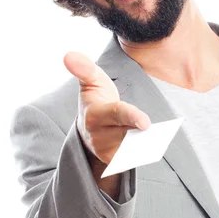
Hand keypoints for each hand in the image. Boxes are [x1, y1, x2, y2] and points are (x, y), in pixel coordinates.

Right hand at [64, 51, 150, 165]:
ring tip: (149, 134)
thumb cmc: (96, 99)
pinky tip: (147, 143)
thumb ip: (84, 68)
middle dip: (142, 131)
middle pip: (130, 133)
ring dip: (146, 141)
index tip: (147, 124)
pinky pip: (137, 156)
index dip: (132, 117)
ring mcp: (106, 151)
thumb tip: (68, 55)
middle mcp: (98, 136)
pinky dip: (144, 150)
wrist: (89, 129)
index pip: (116, 114)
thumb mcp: (91, 81)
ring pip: (135, 147)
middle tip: (150, 128)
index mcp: (94, 114)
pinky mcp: (114, 162)